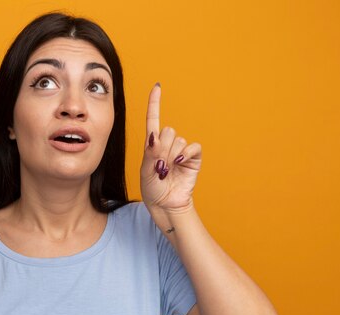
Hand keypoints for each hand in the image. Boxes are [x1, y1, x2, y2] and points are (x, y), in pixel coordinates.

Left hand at [140, 83, 201, 212]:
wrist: (165, 204)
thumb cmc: (152, 188)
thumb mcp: (146, 170)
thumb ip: (151, 152)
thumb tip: (156, 136)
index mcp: (152, 144)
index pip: (153, 119)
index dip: (155, 103)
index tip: (157, 87)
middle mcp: (167, 144)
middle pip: (167, 130)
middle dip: (162, 149)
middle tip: (160, 167)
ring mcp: (181, 150)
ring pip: (178, 140)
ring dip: (171, 156)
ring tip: (168, 171)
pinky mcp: (193, 158)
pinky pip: (192, 147)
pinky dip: (186, 154)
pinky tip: (180, 164)